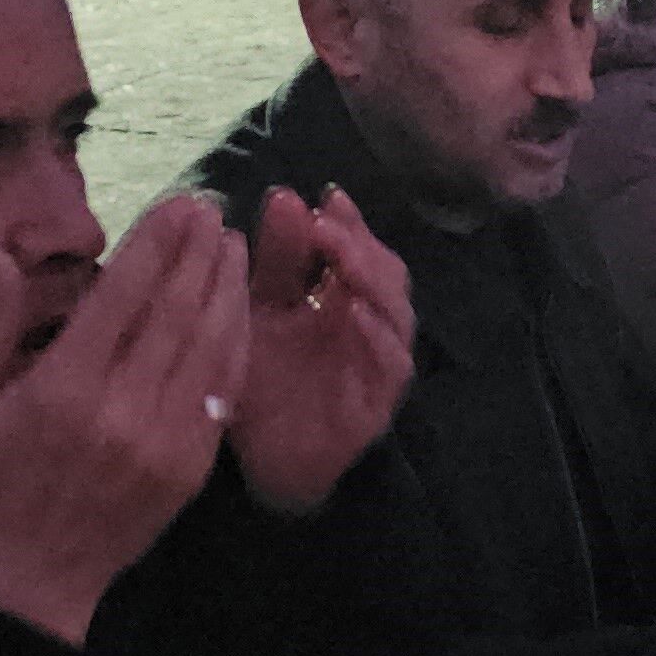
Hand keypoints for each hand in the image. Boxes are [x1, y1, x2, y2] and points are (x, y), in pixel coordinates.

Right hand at [0, 196, 248, 645]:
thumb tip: (5, 259)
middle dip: (198, 254)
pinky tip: (236, 312)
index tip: (175, 204)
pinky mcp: (189, 469)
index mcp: (62, 391)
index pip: (124, 297)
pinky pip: (221, 395)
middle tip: (211, 208)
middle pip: (176, 313)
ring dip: (225, 291)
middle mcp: (122, 412)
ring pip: (210, 349)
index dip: (156, 244)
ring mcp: (164, 443)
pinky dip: (234, 346)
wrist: (21, 585)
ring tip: (230, 246)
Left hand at [228, 187, 415, 516]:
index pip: (360, 250)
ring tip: (342, 257)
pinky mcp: (378, 403)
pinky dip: (378, 336)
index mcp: (344, 300)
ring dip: (372, 280)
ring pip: (397, 314)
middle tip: (327, 223)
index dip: (351, 222)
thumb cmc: (262, 382)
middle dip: (360, 244)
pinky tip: (353, 312)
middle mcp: (370, 328)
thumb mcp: (258, 310)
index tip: (325, 195)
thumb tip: (285, 196)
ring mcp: (378, 366)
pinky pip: (391, 364)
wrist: (259, 460)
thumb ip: (274, 260)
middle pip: (387, 275)